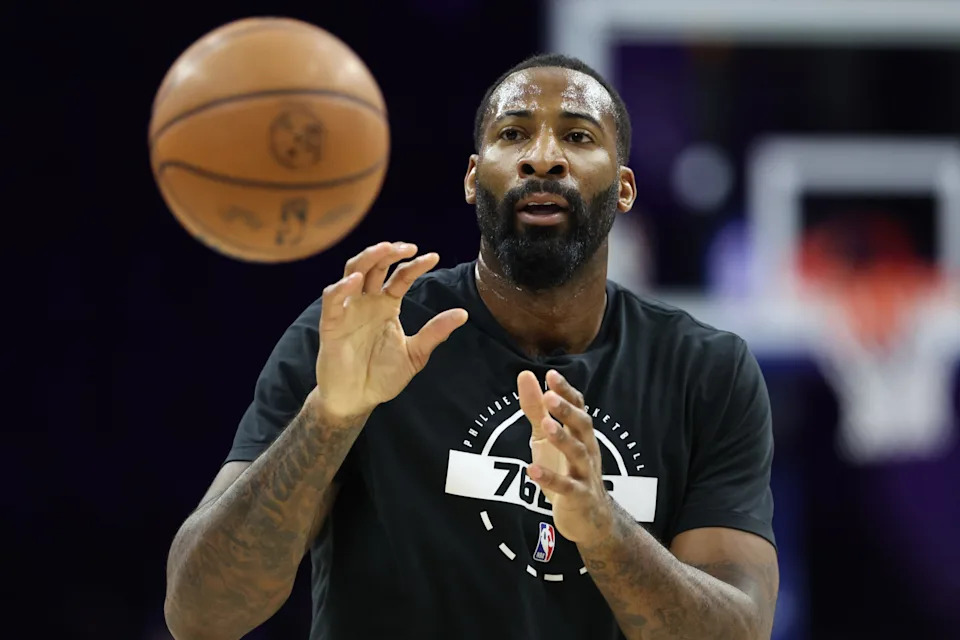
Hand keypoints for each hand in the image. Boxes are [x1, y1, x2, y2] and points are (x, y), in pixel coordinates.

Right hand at [314, 241, 467, 419]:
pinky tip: (356, 280)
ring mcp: (348, 310)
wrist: (357, 399)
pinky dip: (342, 287)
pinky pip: (333, 299)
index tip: (435, 257)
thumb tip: (463, 313)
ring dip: (367, 258)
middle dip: (390, 252)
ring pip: (353, 272)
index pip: (401, 277)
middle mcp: (367, 302)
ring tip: (385, 249)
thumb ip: (434, 332)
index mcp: (387, 305)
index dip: (415, 265)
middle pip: (375, 266)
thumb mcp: (415, 354)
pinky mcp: (331, 324)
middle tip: (408, 246)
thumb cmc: (382, 375)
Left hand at [518, 369, 613, 544]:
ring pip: (578, 453)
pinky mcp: (578, 498)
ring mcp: (584, 474)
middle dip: (566, 410)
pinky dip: (551, 479)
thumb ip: (535, 408)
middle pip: (582, 426)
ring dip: (562, 439)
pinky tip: (533, 471)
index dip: (566, 392)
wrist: (590, 519)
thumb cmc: (567, 471)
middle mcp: (586, 450)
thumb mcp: (546, 438)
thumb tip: (525, 375)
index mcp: (580, 434)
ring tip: (546, 426)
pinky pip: (566, 487)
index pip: (578, 407)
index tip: (551, 375)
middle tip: (549, 396)